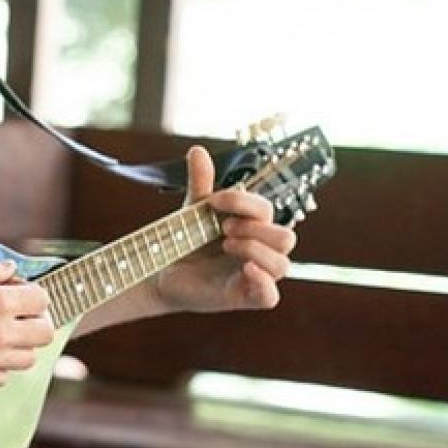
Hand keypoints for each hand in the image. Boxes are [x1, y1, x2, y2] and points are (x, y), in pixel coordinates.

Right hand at [0, 259, 53, 386]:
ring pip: (28, 359)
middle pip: (44, 333)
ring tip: (3, 334)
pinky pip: (4, 377)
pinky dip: (1, 365)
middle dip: (36, 320)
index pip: (42, 300)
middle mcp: (0, 335)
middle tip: (20, 314)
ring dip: (21, 344)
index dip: (32, 292)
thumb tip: (9, 269)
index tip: (18, 291)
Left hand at [152, 146, 296, 313]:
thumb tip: (197, 150)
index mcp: (254, 228)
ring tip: (225, 245)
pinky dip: (263, 282)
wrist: (161, 270)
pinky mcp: (244, 297)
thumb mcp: (192, 210)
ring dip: (255, 249)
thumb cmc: (185, 240)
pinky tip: (245, 269)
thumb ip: (201, 182)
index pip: (267, 211)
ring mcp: (255, 276)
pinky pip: (270, 296)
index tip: (213, 201)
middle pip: (286, 237)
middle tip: (223, 228)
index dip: (243, 202)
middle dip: (255, 228)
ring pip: (283, 264)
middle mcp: (260, 251)